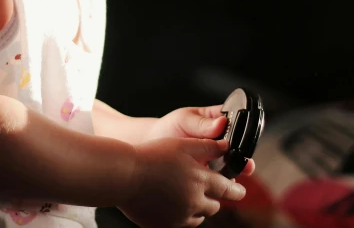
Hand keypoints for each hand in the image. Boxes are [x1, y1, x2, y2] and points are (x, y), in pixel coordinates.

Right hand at [119, 137, 246, 227]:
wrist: (125, 175)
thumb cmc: (152, 155)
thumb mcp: (183, 144)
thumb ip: (208, 146)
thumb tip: (226, 146)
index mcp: (201, 181)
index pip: (228, 190)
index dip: (236, 189)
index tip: (239, 190)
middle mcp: (194, 203)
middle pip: (215, 205)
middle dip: (214, 197)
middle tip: (208, 187)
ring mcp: (180, 217)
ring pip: (199, 216)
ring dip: (199, 206)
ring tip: (188, 193)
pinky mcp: (166, 225)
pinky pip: (182, 223)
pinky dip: (183, 214)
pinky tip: (174, 202)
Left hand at [144, 105, 254, 175]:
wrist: (154, 146)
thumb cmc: (170, 128)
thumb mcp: (185, 120)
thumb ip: (202, 124)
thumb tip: (221, 123)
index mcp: (216, 120)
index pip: (236, 122)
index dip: (242, 130)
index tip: (239, 139)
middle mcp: (220, 139)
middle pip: (239, 146)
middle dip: (243, 155)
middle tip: (245, 164)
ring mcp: (217, 157)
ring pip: (233, 164)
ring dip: (235, 170)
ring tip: (232, 173)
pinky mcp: (211, 174)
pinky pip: (222, 179)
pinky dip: (223, 182)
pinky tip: (219, 183)